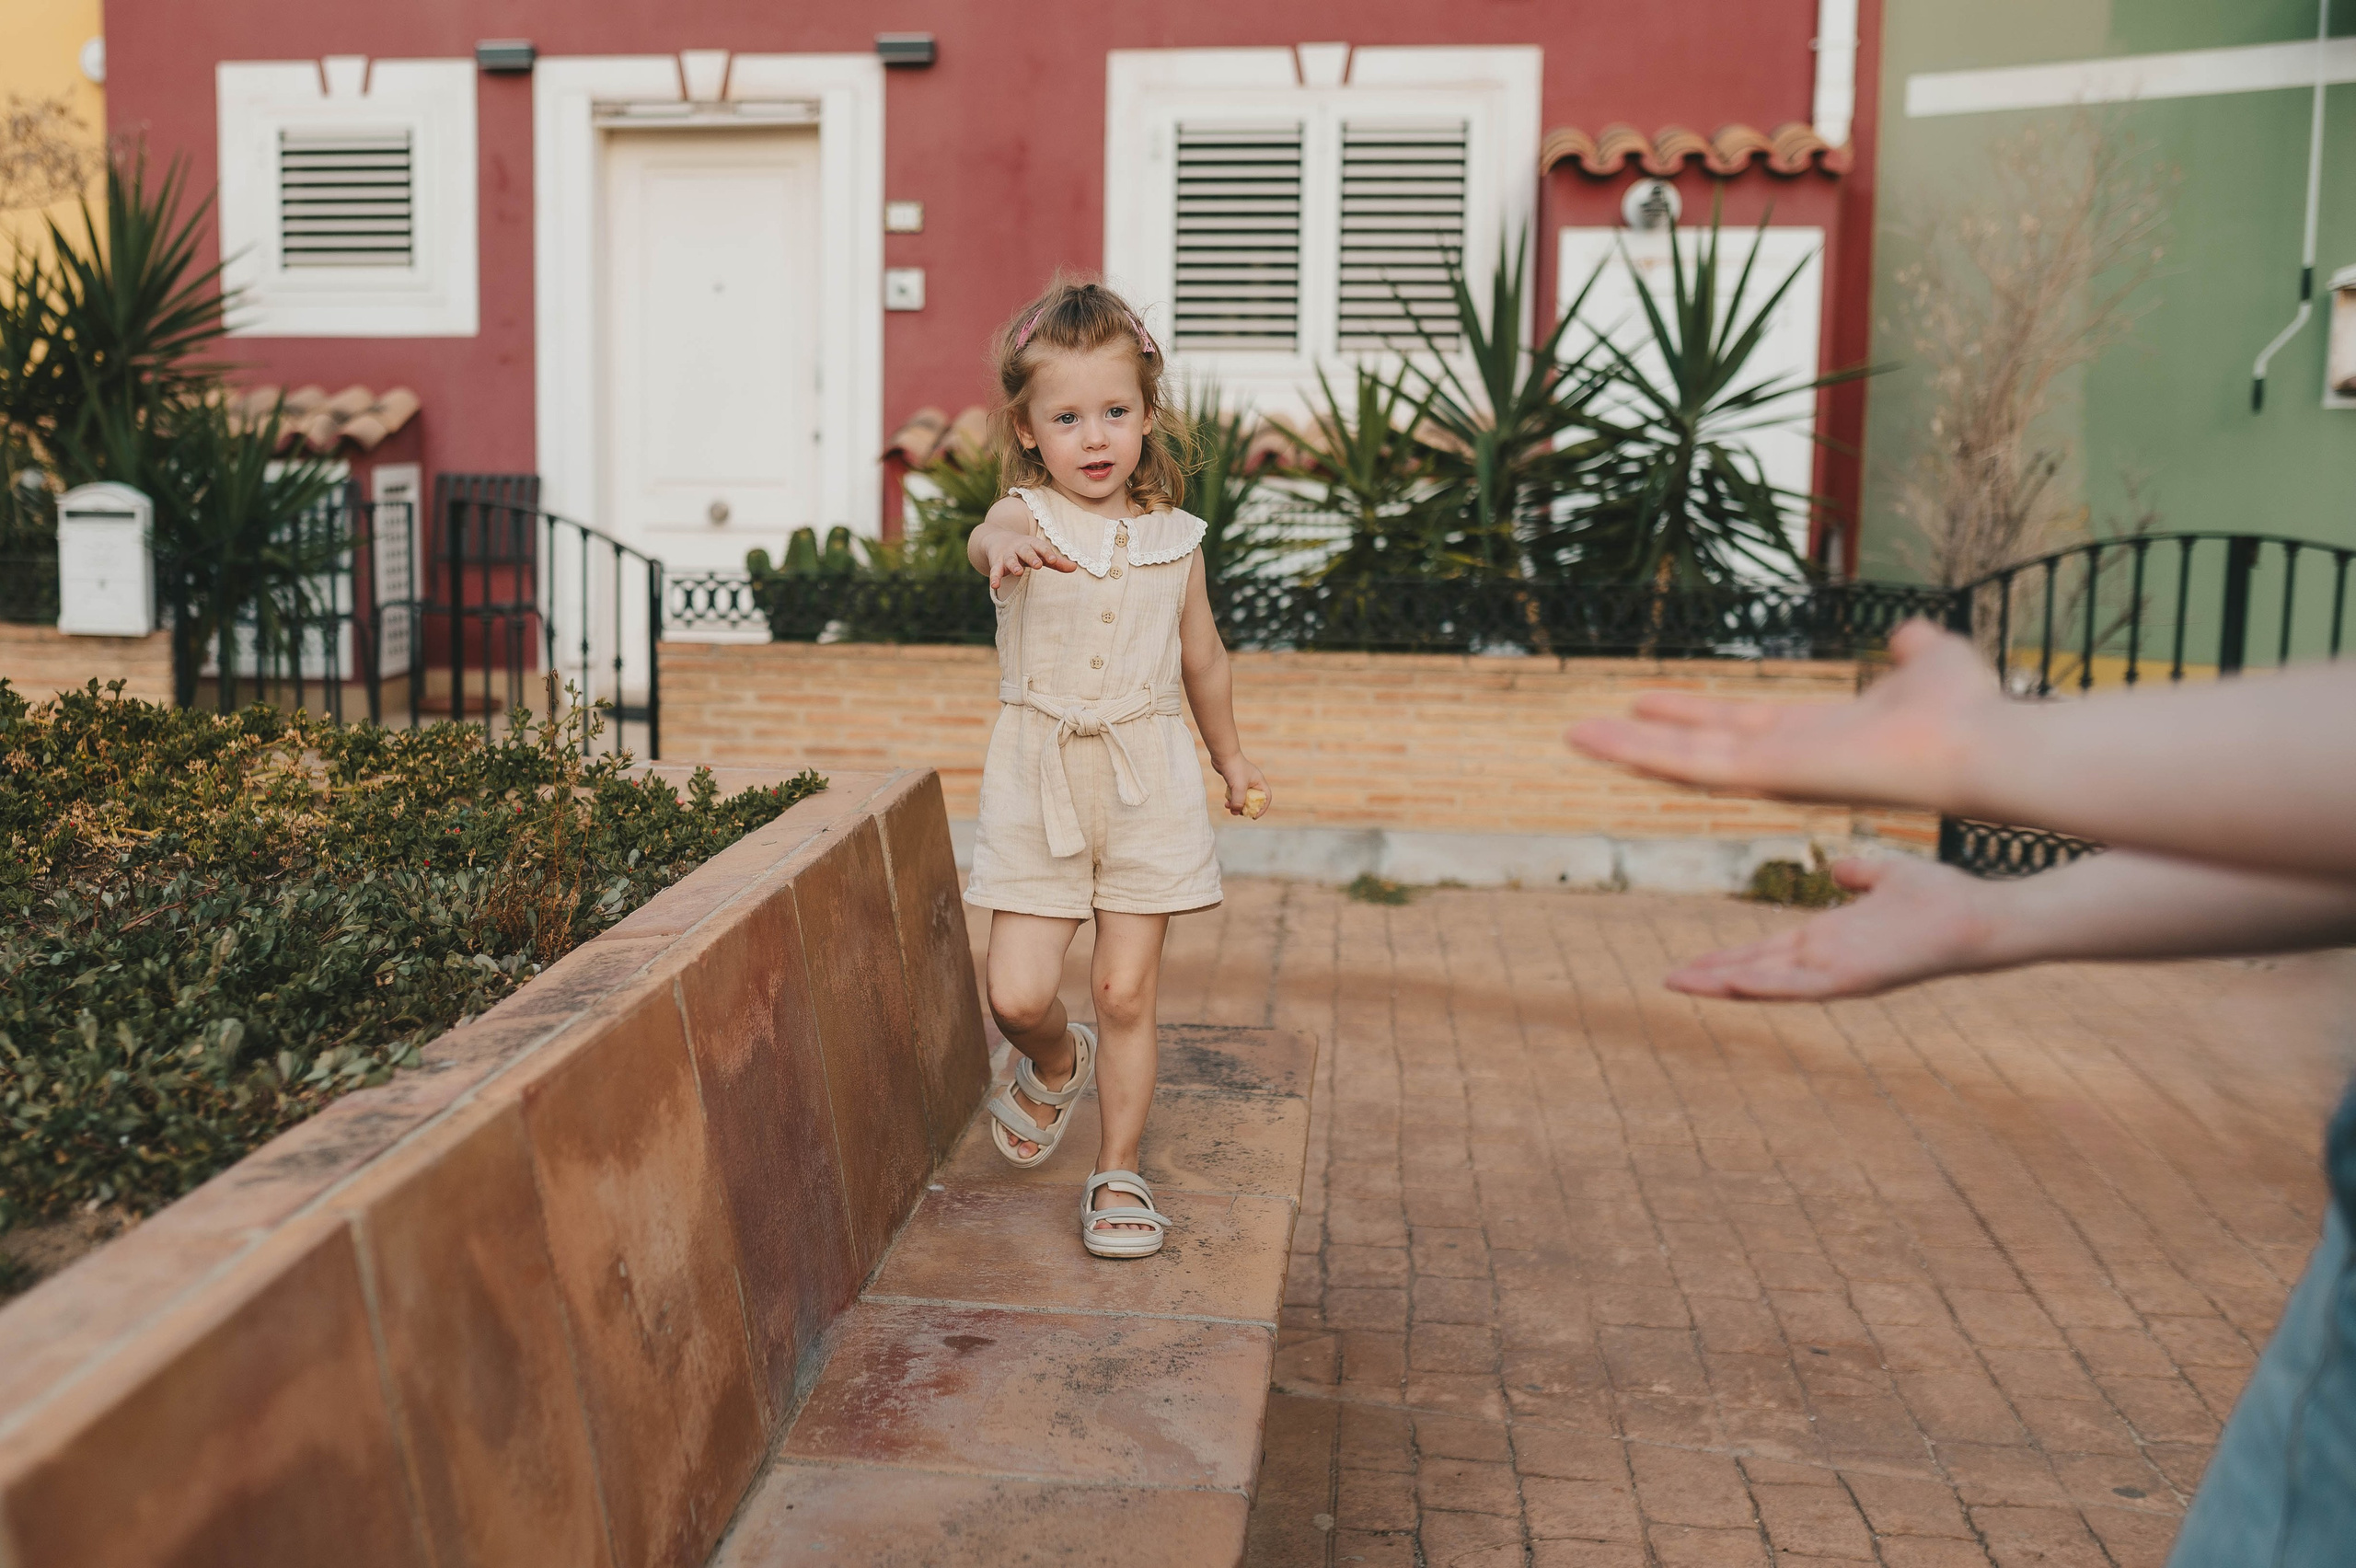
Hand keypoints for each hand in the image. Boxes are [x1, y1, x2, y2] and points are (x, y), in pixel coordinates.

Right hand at [984, 532, 1076, 590]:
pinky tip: (995, 585)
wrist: (996, 538)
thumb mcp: (1039, 553)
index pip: (1041, 547)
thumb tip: (1075, 568)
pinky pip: (995, 570)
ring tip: (1018, 572)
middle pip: (1026, 551)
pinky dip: (995, 577)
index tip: (1054, 560)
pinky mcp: (996, 563)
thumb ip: (1056, 562)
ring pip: (1010, 560)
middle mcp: (1019, 548)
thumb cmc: (1025, 550)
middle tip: (1038, 564)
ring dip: (1013, 565)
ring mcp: (1007, 555)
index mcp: (1032, 544)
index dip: (1047, 553)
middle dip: (1032, 557)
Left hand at [1217, 756, 1270, 817]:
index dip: (1262, 809)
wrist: (1223, 754)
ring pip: (1243, 798)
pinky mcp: (1235, 781)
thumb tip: (1236, 812)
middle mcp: (1253, 782)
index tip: (1254, 816)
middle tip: (1240, 813)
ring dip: (1237, 804)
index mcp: (1259, 782)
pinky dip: (1232, 799)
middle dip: (1246, 808)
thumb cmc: (1234, 768)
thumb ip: (1238, 802)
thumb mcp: (1238, 787)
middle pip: (1254, 800)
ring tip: (1229, 807)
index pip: (1266, 798)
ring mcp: (1244, 781)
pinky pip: (1236, 794)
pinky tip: (1226, 802)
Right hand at [1567, 620, 1998, 811]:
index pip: (1738, 725)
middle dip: (1643, 740)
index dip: (1692, 714)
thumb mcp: (1933, 663)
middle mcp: (1786, 760)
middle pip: (1697, 749)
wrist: (1981, 745)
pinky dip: (1643, 752)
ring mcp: (1773, 772)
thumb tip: (1910, 635)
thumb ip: (1914, 652)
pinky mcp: (1767, 774)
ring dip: (1626, 748)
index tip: (1648, 701)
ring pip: (1683, 762)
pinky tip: (1603, 739)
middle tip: (1590, 730)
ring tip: (1575, 734)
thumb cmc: (1970, 713)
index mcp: (1815, 735)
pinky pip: (1692, 765)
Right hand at [1668, 856, 1996, 999]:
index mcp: (1831, 939)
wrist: (1981, 919)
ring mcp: (1839, 971)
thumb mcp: (1890, 877)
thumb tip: (1840, 868)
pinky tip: (1728, 982)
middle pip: (1756, 969)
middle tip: (1669, 980)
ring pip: (1768, 982)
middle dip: (1712, 975)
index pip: (1767, 950)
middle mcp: (1828, 959)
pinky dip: (1762, 985)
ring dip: (1723, 984)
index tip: (1693, 961)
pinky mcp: (1854, 978)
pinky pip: (1799, 986)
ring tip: (1680, 984)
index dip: (1729, 955)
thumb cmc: (1943, 900)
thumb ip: (1861, 874)